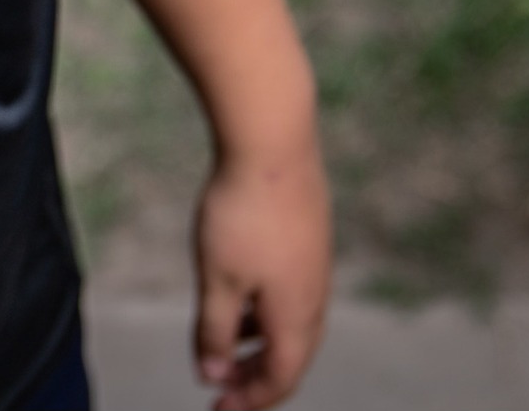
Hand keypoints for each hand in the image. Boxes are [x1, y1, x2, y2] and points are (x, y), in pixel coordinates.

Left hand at [192, 139, 331, 410]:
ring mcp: (316, 266)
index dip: (250, 399)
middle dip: (255, 376)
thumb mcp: (217, 280)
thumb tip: (212, 374)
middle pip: (291, 355)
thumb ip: (215, 331)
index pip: (281, 378)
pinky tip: (239, 293)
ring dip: (260, 342)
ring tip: (225, 344)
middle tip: (220, 386)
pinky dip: (266, 309)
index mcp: (296, 316)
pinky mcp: (309, 239)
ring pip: (292, 322)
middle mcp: (315, 296)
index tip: (217, 408)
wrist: (273, 144)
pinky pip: (292, 293)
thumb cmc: (240, 214)